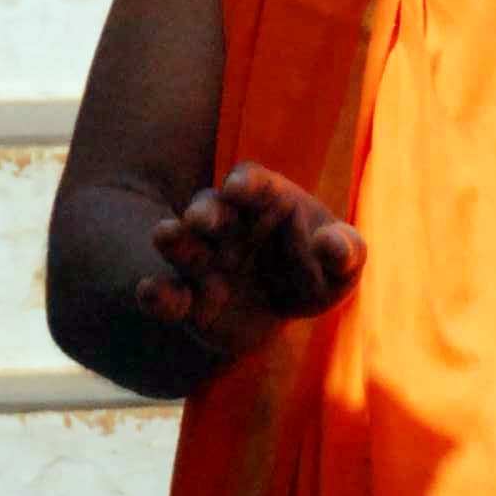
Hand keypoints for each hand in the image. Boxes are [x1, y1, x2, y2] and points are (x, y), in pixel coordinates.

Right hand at [136, 163, 366, 370]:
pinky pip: (167, 294)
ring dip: (174, 241)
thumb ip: (345, 252)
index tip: (241, 187)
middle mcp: (225, 224)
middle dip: (206, 212)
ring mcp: (202, 260)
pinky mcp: (188, 300)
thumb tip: (334, 246)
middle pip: (210, 209)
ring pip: (182, 245)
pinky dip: (157, 293)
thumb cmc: (314, 273)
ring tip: (165, 236)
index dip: (246, 184)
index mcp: (263, 201)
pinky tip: (150, 293)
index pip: (251, 183)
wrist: (282, 312)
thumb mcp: (340, 267)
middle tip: (202, 218)